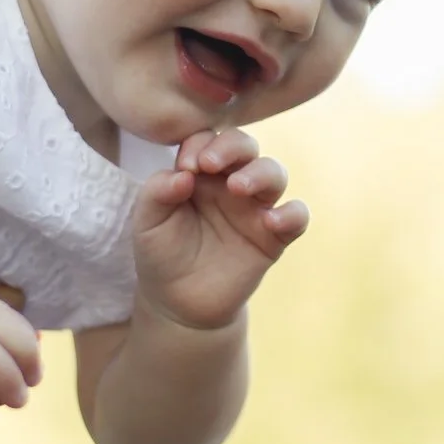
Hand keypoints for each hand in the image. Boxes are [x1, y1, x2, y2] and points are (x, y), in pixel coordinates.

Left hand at [130, 129, 308, 332]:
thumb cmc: (162, 254)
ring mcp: (254, 209)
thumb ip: (156, 193)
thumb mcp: (147, 223)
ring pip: (273, 173)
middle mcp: (230, 184)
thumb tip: (183, 173)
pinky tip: (272, 221)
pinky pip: (296, 216)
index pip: (207, 141)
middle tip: (211, 164)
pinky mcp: (273, 237)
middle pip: (245, 146)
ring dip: (260, 173)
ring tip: (238, 188)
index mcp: (200, 173)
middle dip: (232, 147)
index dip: (200, 145)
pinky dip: (292, 213)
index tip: (186, 166)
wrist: (178, 303)